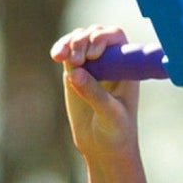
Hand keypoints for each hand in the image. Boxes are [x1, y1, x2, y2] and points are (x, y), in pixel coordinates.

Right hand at [53, 24, 141, 163]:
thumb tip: (74, 72)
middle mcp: (110, 60)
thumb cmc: (116, 132)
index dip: (102, 38)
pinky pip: (67, 52)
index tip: (92, 55)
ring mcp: (92, 65)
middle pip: (95, 34)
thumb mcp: (109, 114)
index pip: (115, 38)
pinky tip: (56, 56)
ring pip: (80, 40)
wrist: (103, 147)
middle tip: (75, 60)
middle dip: (83, 41)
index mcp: (126, 66)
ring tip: (61, 58)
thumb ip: (94, 93)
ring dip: (70, 43)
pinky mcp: (75, 72)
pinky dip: (61, 50)